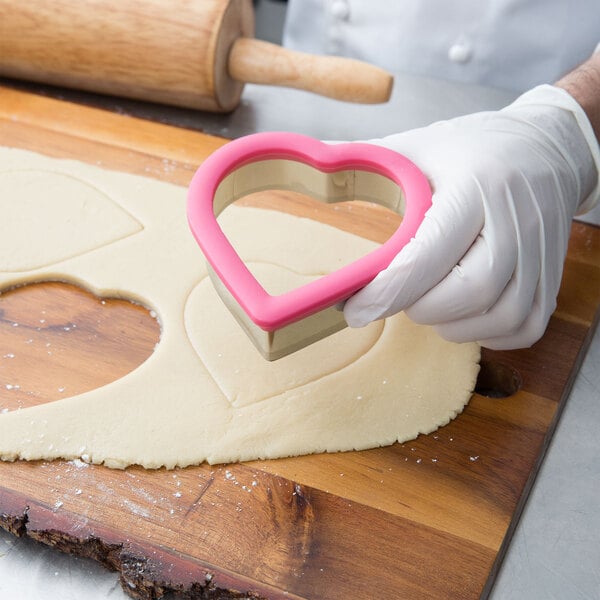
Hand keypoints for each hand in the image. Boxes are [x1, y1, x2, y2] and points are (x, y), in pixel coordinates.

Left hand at [344, 85, 598, 348]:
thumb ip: (364, 158)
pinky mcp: (554, 278)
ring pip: (499, 316)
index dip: (387, 291)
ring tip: (427, 303)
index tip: (354, 309)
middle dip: (419, 307)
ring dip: (452, 324)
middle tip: (395, 297)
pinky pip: (523, 327)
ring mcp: (541, 253)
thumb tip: (309, 160)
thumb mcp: (419, 145)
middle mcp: (515, 222)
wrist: (550, 147)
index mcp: (475, 187)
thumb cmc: (475, 149)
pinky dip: (487, 333)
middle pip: (469, 292)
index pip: (429, 254)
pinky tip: (463, 315)